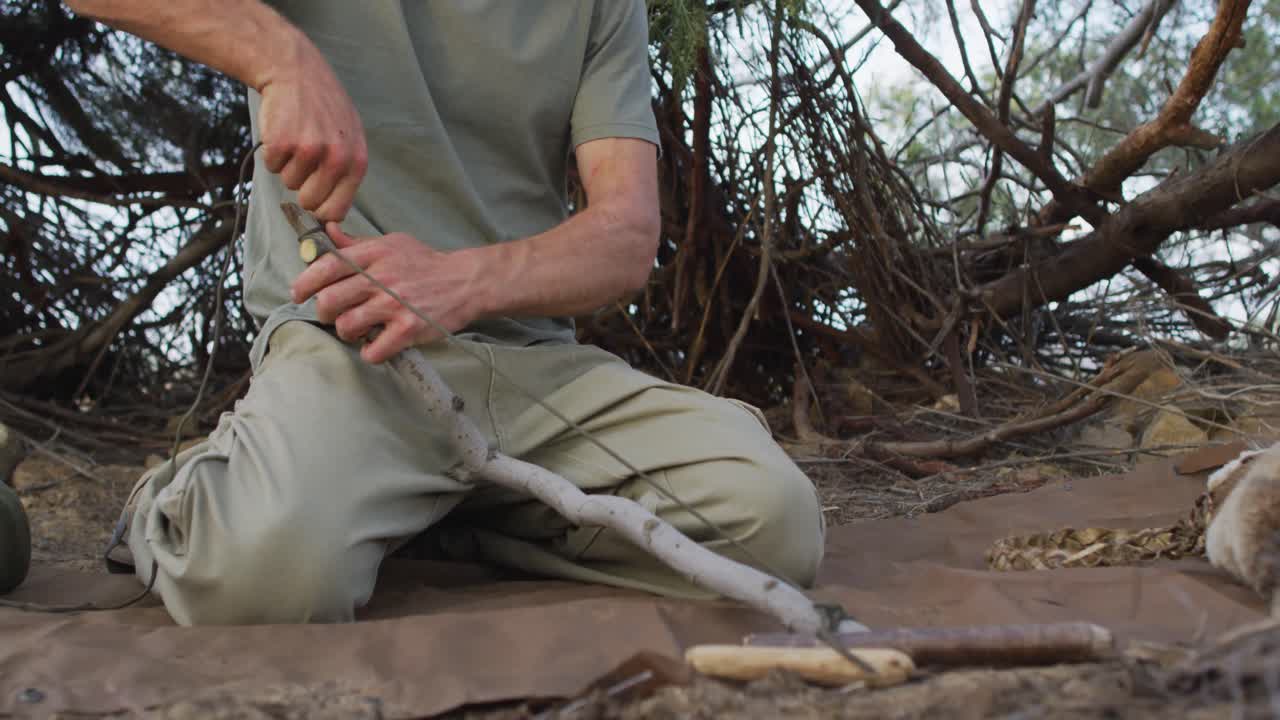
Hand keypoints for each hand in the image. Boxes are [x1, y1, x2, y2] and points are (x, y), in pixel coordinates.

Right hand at [257, 43, 366, 221]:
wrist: (295, 70)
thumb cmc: (323, 108)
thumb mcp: (349, 139)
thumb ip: (345, 174)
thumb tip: (333, 220)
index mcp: (357, 162)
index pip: (337, 210)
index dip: (321, 209)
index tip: (313, 200)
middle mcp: (337, 158)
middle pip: (310, 202)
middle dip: (302, 186)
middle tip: (304, 157)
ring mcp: (309, 150)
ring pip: (288, 183)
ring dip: (287, 165)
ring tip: (296, 136)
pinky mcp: (282, 143)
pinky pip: (270, 166)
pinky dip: (271, 153)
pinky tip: (282, 131)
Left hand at [290, 224, 487, 362]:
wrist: (466, 281)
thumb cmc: (426, 263)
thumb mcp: (392, 243)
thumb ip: (357, 244)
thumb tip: (327, 232)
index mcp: (374, 255)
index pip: (327, 266)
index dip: (305, 282)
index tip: (298, 293)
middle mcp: (381, 278)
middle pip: (329, 300)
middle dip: (324, 312)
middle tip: (333, 314)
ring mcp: (394, 305)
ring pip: (347, 326)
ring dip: (347, 332)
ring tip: (358, 329)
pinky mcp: (408, 329)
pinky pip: (373, 350)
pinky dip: (370, 352)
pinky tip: (377, 344)